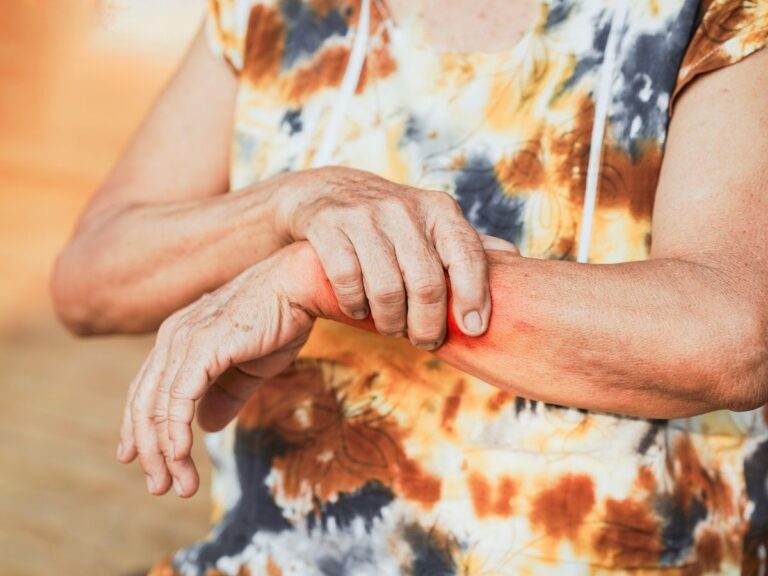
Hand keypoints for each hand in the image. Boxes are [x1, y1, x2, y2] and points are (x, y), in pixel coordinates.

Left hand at [116, 243, 317, 497]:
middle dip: (149, 450)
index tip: (141, 459)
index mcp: (179, 338)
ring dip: (164, 451)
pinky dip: (175, 432)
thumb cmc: (279, 320)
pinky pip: (178, 399)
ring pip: (157, 406)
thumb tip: (206, 426)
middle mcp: (172, 337)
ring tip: (176, 484)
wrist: (299, 286)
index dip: (140, 427)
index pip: (147, 390)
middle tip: (159, 486)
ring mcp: (184, 340)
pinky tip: (179, 456)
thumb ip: (225, 395)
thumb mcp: (249, 367)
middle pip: (144, 402)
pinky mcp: (202, 347)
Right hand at [275, 166, 490, 349]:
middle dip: (428, 325)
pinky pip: (348, 281)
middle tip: (425, 341)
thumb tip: (516, 262)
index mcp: (439, 210)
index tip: (474, 330)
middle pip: (427, 284)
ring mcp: (364, 216)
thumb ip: (468, 245)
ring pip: (386, 289)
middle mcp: (405, 209)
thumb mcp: (433, 223)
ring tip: (392, 328)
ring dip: (391, 322)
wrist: (330, 192)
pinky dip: (355, 306)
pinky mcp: (329, 226)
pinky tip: (359, 311)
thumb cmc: (393, 220)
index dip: (474, 297)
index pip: (467, 256)